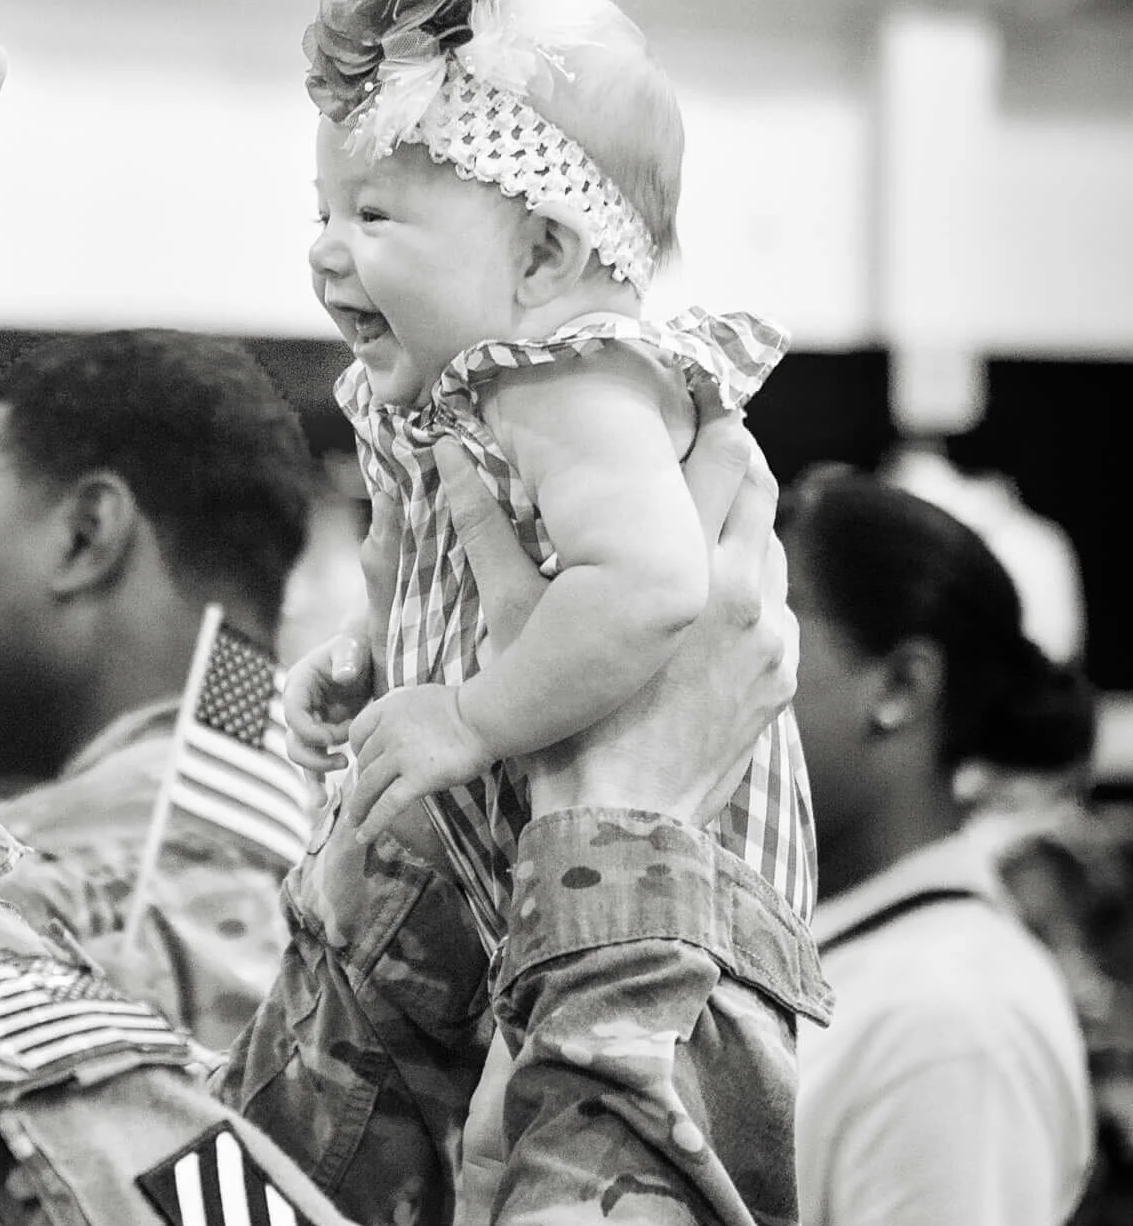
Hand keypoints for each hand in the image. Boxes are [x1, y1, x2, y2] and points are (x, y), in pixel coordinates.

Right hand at [282, 630, 373, 784]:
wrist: (367, 657)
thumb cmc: (356, 648)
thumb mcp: (352, 647)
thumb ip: (347, 658)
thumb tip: (342, 675)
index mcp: (299, 684)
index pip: (293, 713)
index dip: (309, 730)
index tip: (334, 738)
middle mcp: (299, 706)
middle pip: (294, 740)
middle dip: (314, 756)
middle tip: (341, 760)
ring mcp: (311, 723)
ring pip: (302, 756)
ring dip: (314, 774)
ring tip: (326, 793)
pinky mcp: (323, 735)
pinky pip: (316, 761)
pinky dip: (318, 779)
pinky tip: (321, 801)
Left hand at [346, 686, 485, 813]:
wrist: (481, 718)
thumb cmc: (463, 708)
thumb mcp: (420, 699)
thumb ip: (403, 714)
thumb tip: (400, 728)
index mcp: (388, 710)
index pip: (357, 732)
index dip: (356, 750)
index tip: (361, 763)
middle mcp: (387, 732)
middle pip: (363, 762)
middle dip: (359, 782)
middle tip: (362, 797)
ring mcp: (400, 756)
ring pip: (369, 786)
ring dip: (359, 807)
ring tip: (353, 824)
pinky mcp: (417, 779)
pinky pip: (388, 805)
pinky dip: (373, 823)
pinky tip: (365, 835)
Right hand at [528, 417, 794, 824]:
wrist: (622, 820)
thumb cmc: (566, 720)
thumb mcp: (518, 618)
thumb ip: (488, 530)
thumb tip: (445, 457)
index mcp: (687, 565)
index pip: (726, 454)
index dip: (710, 420)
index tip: (688, 405)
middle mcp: (744, 591)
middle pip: (761, 487)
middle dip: (734, 461)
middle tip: (698, 446)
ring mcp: (772, 638)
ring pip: (771, 549)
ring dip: (740, 529)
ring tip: (695, 530)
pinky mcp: (780, 677)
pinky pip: (777, 612)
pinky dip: (750, 594)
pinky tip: (707, 605)